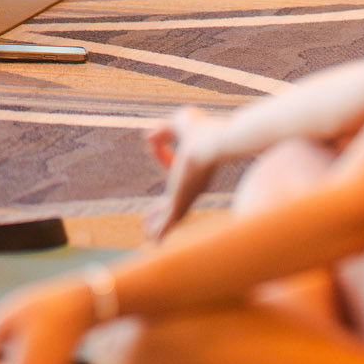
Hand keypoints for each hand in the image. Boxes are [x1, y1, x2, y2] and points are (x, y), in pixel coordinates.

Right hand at [145, 105, 225, 237]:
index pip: (176, 168)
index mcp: (196, 170)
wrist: (215, 144)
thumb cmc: (204, 129)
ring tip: (148, 234)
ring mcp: (186, 198)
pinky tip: (154, 242)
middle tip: (148, 217)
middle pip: (175, 201)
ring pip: (170, 217)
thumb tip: (148, 138)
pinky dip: (160, 232)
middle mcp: (192, 187)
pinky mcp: (179, 204)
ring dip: (158, 224)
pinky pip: (167, 224)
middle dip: (160, 210)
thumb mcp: (181, 121)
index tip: (152, 143)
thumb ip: (164, 128)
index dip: (163, 157)